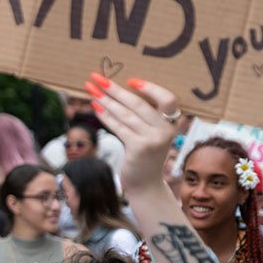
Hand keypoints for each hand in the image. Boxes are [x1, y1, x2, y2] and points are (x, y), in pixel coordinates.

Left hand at [85, 74, 179, 194]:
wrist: (146, 185)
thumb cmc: (145, 156)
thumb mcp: (152, 135)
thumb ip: (145, 117)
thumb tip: (118, 92)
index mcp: (172, 124)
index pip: (168, 99)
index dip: (151, 88)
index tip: (130, 80)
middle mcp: (165, 131)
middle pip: (139, 104)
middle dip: (115, 89)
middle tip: (97, 78)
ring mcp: (153, 140)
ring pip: (125, 114)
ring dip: (105, 100)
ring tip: (90, 90)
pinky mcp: (139, 148)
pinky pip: (119, 127)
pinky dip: (105, 116)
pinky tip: (94, 107)